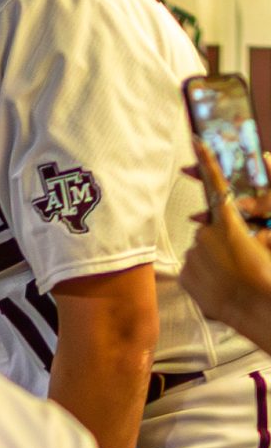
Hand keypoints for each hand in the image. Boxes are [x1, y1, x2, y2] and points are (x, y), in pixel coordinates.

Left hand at [182, 147, 270, 345]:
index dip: (206, 161)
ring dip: (212, 258)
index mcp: (228, 221)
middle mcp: (205, 235)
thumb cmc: (265, 272)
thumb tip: (250, 187)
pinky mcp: (184, 275)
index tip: (196, 140)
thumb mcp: (268, 236)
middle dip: (220, 238)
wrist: (254, 307)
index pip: (216, 184)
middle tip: (238, 257)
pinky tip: (217, 284)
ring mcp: (192, 256)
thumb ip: (258, 213)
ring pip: (200, 250)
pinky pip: (192, 268)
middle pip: (208, 228)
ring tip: (229, 274)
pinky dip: (202, 274)